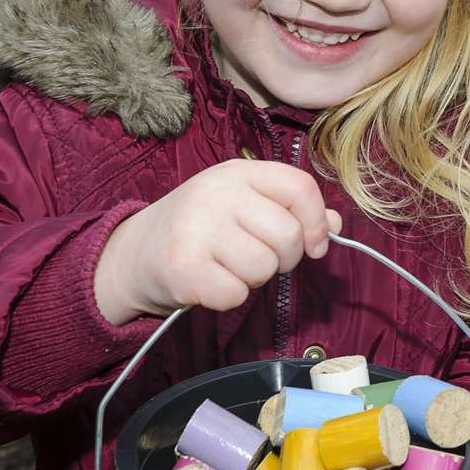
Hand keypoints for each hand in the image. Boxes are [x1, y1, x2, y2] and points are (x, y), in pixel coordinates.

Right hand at [94, 159, 340, 324]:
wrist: (134, 255)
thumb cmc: (201, 229)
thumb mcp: (244, 206)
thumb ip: (290, 210)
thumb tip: (335, 224)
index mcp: (238, 172)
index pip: (300, 186)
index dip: (317, 220)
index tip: (315, 244)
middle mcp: (216, 193)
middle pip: (288, 234)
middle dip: (283, 258)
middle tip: (256, 257)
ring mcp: (196, 228)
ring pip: (264, 267)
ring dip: (253, 278)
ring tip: (227, 266)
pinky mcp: (182, 267)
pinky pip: (236, 294)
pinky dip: (228, 297)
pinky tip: (209, 282)